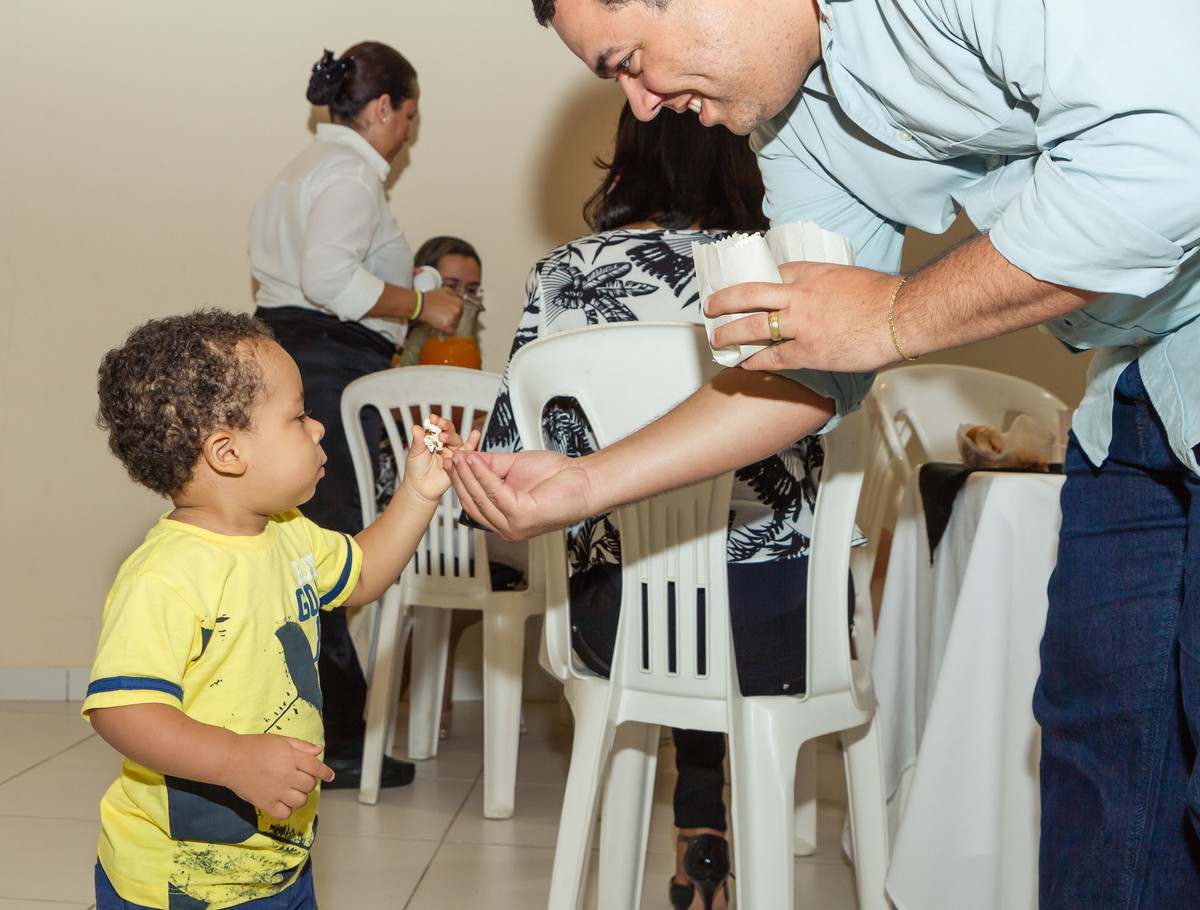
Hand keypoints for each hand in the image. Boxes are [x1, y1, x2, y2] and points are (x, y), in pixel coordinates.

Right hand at [222, 734, 332, 819]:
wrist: (229, 759)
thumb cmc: (254, 747)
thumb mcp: (280, 740)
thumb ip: (301, 746)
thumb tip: (319, 751)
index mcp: (291, 757)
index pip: (316, 767)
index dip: (326, 772)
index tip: (330, 776)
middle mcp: (286, 775)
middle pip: (310, 785)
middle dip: (308, 782)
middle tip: (299, 778)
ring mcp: (276, 791)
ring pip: (300, 801)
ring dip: (299, 796)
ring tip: (291, 790)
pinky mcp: (264, 803)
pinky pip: (284, 814)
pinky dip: (286, 810)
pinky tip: (282, 802)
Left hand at [402, 416, 480, 502]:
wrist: (420, 488)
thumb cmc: (416, 470)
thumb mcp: (415, 453)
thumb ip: (418, 441)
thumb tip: (415, 427)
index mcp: (432, 439)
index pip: (436, 427)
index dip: (435, 421)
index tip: (433, 418)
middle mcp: (443, 444)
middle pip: (448, 431)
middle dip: (445, 427)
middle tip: (440, 426)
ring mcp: (451, 452)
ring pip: (456, 440)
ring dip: (452, 436)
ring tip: (445, 437)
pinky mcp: (458, 461)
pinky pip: (467, 451)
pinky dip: (472, 442)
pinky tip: (475, 434)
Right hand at [418, 287, 463, 334]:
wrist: (421, 305)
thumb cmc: (431, 297)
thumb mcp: (445, 289)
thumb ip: (453, 294)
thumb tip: (456, 299)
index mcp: (458, 302)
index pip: (460, 310)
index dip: (454, 311)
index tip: (448, 312)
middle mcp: (457, 311)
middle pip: (458, 318)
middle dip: (452, 318)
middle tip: (443, 316)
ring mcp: (452, 319)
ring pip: (455, 325)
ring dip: (450, 324)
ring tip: (441, 320)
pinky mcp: (446, 326)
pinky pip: (452, 332)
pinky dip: (448, 331)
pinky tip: (444, 328)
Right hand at [448, 449, 591, 540]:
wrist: (584, 479)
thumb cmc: (557, 476)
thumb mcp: (514, 466)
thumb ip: (490, 465)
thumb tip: (467, 457)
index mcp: (505, 519)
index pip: (473, 504)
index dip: (459, 482)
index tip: (450, 463)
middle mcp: (508, 527)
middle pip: (472, 503)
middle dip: (459, 479)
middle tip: (451, 458)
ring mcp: (515, 526)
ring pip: (481, 499)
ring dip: (468, 476)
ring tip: (461, 457)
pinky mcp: (523, 517)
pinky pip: (496, 494)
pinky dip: (483, 476)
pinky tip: (476, 462)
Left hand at [705, 261, 898, 372]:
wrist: (903, 315)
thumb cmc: (886, 297)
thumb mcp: (848, 276)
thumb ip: (826, 284)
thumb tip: (818, 296)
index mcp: (811, 272)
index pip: (772, 273)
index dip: (754, 283)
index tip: (743, 289)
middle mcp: (800, 295)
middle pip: (749, 294)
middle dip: (724, 300)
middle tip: (711, 306)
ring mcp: (801, 324)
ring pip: (753, 326)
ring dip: (730, 333)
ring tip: (717, 339)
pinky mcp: (809, 351)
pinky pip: (773, 357)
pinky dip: (755, 360)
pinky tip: (745, 362)